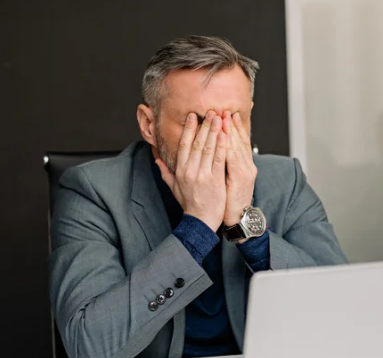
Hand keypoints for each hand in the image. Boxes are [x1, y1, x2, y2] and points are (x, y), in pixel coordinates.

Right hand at [155, 111, 226, 231]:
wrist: (200, 221)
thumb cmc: (189, 204)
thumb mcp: (174, 188)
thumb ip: (165, 172)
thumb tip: (156, 159)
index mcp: (180, 171)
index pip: (184, 145)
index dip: (189, 129)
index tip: (193, 116)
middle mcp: (190, 171)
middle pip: (197, 143)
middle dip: (204, 126)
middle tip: (210, 111)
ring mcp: (203, 175)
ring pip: (208, 148)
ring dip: (214, 131)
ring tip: (219, 118)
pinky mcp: (215, 180)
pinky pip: (219, 160)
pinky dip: (222, 146)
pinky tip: (226, 135)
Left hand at [222, 111, 256, 226]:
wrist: (237, 217)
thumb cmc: (229, 200)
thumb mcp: (229, 180)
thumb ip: (223, 165)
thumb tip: (215, 153)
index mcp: (243, 165)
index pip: (239, 141)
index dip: (234, 127)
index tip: (228, 114)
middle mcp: (247, 165)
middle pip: (239, 140)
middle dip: (231, 124)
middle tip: (225, 109)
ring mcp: (245, 171)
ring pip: (237, 146)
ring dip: (231, 130)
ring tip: (224, 117)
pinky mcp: (241, 178)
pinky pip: (233, 159)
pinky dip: (229, 147)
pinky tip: (225, 137)